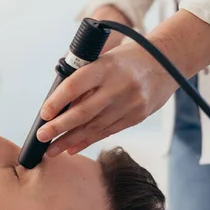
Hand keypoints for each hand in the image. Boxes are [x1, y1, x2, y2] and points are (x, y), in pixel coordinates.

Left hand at [36, 41, 177, 155]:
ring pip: (94, 127)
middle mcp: (118, 86)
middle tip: (41, 137)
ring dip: (69, 140)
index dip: (57, 102)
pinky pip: (107, 132)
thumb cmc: (126, 60)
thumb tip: (56, 106)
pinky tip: (71, 148)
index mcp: (106, 66)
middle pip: (83, 112)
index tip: (44, 114)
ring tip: (51, 149)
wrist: (167, 61)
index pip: (75, 86)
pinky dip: (87, 141)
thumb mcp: (104, 60)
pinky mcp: (136, 116)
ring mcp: (129, 104)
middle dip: (59, 127)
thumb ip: (83, 79)